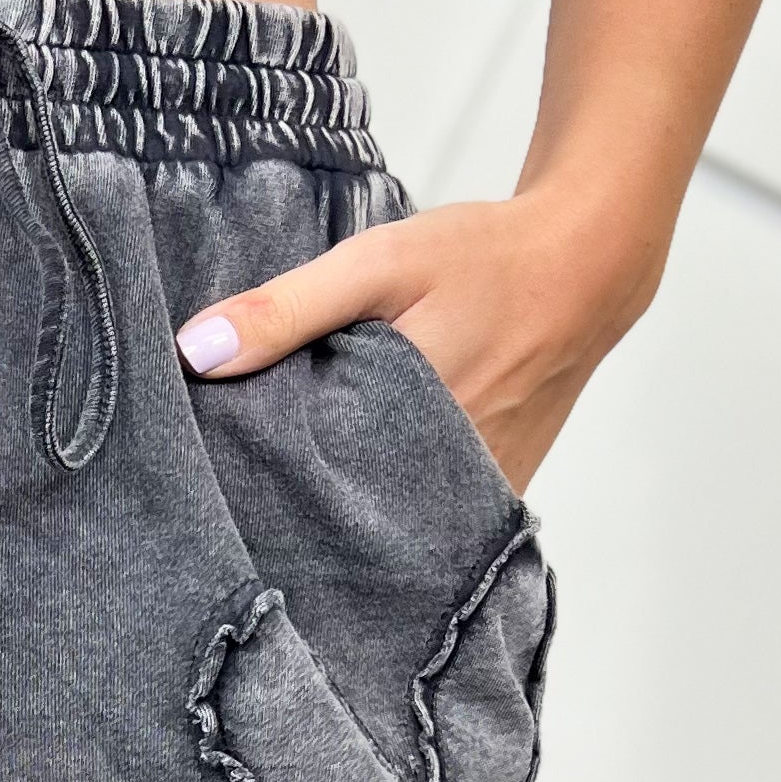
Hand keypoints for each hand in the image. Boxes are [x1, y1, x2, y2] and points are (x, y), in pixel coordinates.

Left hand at [171, 182, 668, 497]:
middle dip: (302, 508)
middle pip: (352, 518)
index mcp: (411, 432)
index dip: (262, 493)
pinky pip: (437, 515)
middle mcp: (453, 481)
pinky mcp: (503, 490)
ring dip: (353, 509)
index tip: (220, 487)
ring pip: (397, 524)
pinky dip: (400, 499)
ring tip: (298, 494)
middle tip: (247, 495)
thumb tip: (195, 353)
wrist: (586, 265)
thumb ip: (286, 309)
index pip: (311, 494)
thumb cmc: (484, 258)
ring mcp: (484, 493)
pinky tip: (368, 475)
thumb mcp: (376, 264)